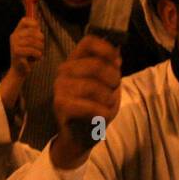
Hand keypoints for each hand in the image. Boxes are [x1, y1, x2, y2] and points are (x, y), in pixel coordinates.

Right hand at [9, 16, 44, 76]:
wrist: (19, 71)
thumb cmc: (26, 56)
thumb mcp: (29, 43)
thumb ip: (33, 34)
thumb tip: (37, 25)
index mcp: (16, 33)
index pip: (24, 21)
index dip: (33, 22)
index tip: (38, 28)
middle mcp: (14, 37)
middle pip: (32, 32)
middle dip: (41, 40)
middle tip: (41, 47)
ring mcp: (14, 45)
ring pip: (33, 42)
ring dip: (40, 48)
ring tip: (40, 53)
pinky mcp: (17, 54)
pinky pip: (32, 51)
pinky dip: (38, 55)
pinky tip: (37, 58)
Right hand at [51, 35, 121, 169]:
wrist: (78, 137)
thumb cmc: (93, 108)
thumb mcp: (106, 85)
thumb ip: (110, 67)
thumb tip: (117, 52)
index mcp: (75, 61)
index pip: (88, 42)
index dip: (106, 48)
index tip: (117, 60)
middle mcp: (64, 70)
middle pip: (96, 65)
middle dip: (113, 79)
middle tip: (113, 90)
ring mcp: (60, 87)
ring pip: (96, 87)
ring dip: (109, 99)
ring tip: (106, 106)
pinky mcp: (61, 105)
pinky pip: (92, 106)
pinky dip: (103, 113)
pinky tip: (101, 117)